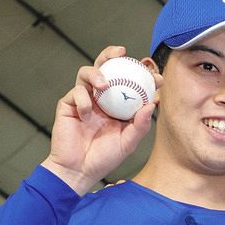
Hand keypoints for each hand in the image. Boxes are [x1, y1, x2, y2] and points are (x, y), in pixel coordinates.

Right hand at [42, 46, 160, 193]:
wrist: (78, 171)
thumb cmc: (103, 158)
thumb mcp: (127, 143)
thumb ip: (140, 125)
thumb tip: (152, 104)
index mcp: (117, 105)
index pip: (129, 83)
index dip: (142, 76)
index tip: (155, 77)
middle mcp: (101, 99)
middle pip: (105, 68)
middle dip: (112, 55)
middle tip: (122, 52)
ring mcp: (84, 99)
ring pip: (87, 73)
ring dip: (96, 73)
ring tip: (104, 84)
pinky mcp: (68, 104)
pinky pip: (76, 92)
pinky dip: (83, 100)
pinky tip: (87, 114)